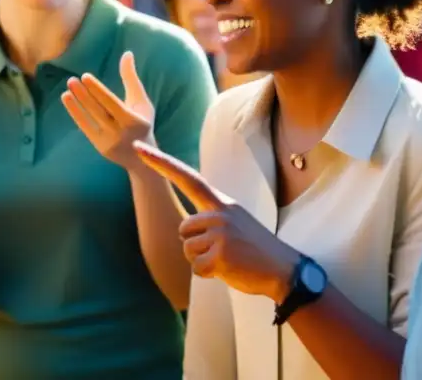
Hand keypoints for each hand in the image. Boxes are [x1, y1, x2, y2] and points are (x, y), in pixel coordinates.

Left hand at [61, 51, 155, 170]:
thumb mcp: (141, 101)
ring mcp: (109, 142)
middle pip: (98, 111)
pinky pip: (85, 127)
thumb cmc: (142, 122)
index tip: (85, 76)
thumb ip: (131, 78)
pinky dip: (76, 114)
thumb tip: (126, 53)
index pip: (111, 102)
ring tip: (67, 89)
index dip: (97, 89)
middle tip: (72, 80)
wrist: (142, 158)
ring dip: (77, 103)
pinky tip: (68, 100)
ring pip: (90, 119)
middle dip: (84, 95)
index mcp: (133, 120)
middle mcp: (121, 132)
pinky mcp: (100, 147)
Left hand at [133, 141, 299, 302]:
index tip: (138, 148)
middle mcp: (220, 213)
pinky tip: (228, 270)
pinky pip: (197, 268)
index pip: (187, 178)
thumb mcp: (234, 221)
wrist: (283, 268)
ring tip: (228, 259)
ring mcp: (221, 234)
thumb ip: (211, 217)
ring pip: (187, 249)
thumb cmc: (254, 248)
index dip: (161, 163)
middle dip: (196, 244)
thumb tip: (185, 229)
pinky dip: (208, 274)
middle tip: (223, 250)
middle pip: (183, 229)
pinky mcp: (221, 255)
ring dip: (202, 260)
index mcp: (221, 203)